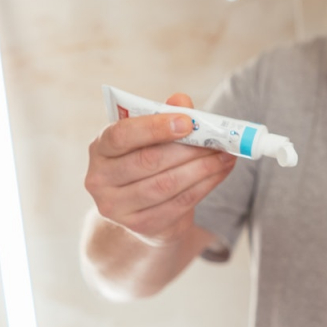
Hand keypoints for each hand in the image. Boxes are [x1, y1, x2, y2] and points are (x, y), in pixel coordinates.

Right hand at [84, 93, 236, 245]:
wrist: (140, 210)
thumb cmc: (146, 162)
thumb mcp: (149, 137)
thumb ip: (163, 115)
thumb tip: (181, 100)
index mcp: (100, 149)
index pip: (121, 135)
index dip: (155, 127)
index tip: (188, 122)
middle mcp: (100, 179)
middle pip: (149, 161)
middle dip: (189, 149)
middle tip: (218, 139)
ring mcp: (117, 207)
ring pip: (167, 184)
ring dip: (203, 168)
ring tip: (226, 155)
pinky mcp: (142, 226)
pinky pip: (179, 203)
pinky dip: (205, 185)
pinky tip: (220, 172)